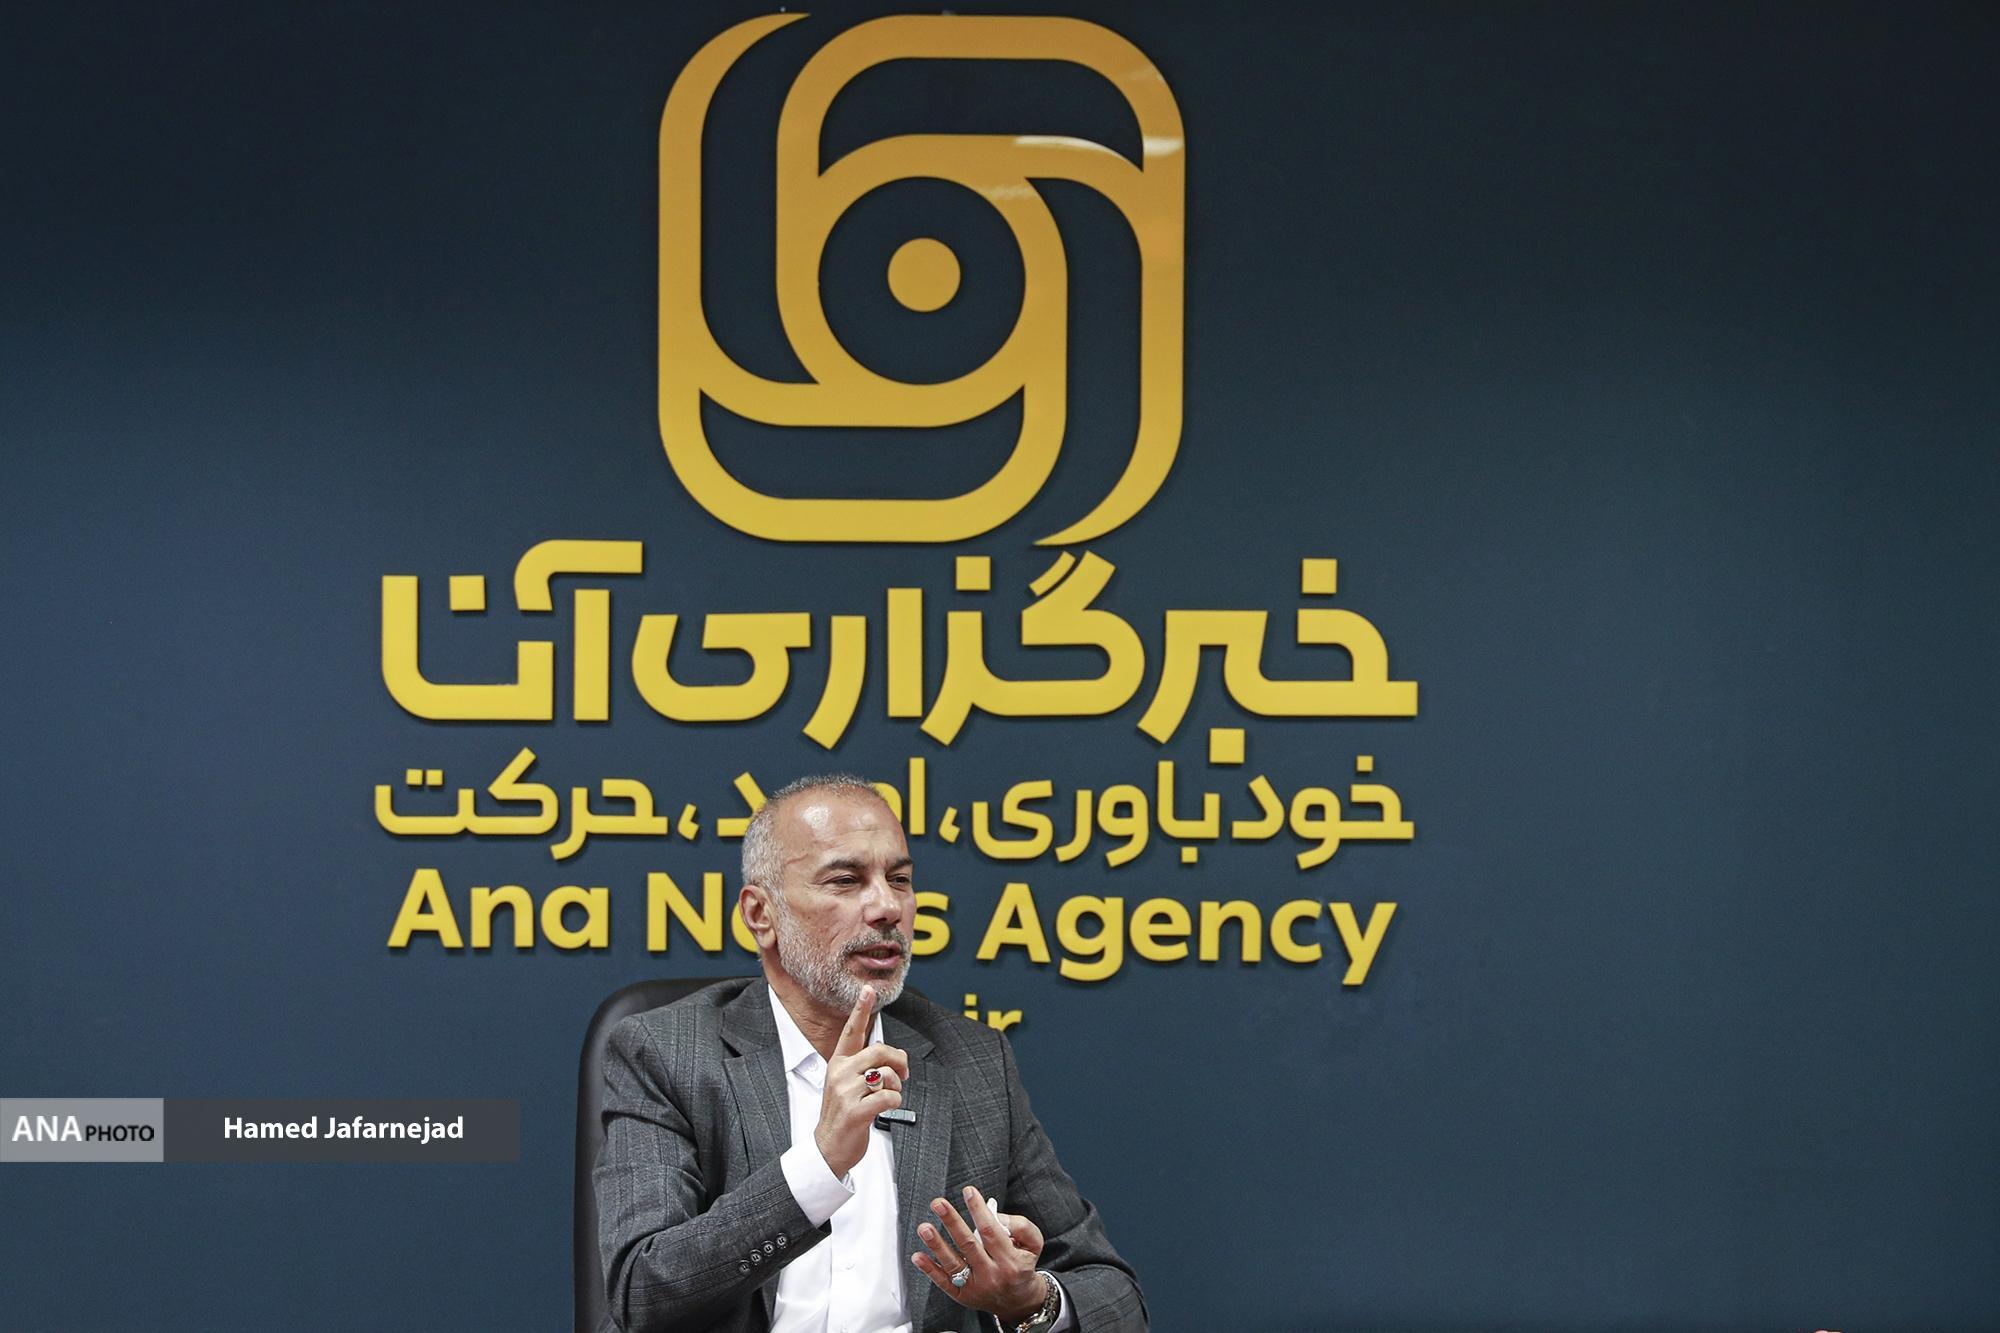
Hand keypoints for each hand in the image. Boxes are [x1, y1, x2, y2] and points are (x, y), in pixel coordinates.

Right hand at [813, 984, 908, 1177]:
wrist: (827, 1149)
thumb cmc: (843, 1115)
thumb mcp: (847, 1085)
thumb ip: (866, 1067)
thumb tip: (896, 1057)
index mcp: (837, 1064)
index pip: (851, 1031)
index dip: (860, 1009)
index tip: (867, 989)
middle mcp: (839, 1073)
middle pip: (879, 1051)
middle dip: (899, 1061)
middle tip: (904, 1074)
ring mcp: (845, 1092)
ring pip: (886, 1075)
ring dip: (897, 1086)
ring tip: (890, 1096)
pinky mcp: (855, 1112)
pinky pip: (888, 1097)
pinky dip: (895, 1101)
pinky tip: (887, 1107)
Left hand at [910, 1185, 1048, 1321]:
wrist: (1019, 1302)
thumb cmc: (1023, 1266)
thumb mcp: (1034, 1244)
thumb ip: (1021, 1226)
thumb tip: (993, 1214)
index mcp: (1010, 1261)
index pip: (991, 1231)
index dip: (979, 1210)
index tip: (968, 1192)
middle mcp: (992, 1275)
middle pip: (968, 1245)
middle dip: (952, 1222)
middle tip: (938, 1204)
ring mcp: (975, 1287)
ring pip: (953, 1264)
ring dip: (936, 1245)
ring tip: (924, 1228)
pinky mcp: (962, 1296)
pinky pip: (943, 1282)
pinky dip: (929, 1269)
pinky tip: (918, 1256)